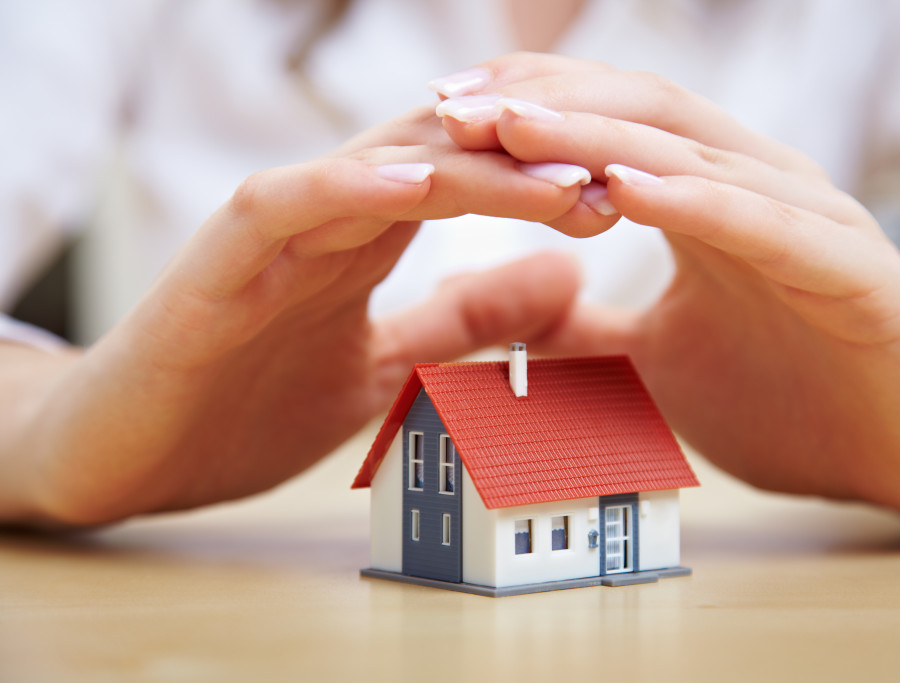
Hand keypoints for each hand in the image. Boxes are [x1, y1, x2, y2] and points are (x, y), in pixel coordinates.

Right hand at [0, 104, 613, 526]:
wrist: (124, 453)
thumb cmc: (245, 405)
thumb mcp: (387, 365)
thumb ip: (465, 320)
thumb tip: (567, 278)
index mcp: (366, 238)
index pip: (470, 187)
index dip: (547, 186)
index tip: (626, 200)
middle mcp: (325, 218)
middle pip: (441, 162)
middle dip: (529, 165)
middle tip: (618, 173)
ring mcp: (270, 234)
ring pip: (377, 169)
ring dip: (468, 167)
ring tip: (552, 170)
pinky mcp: (215, 264)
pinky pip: (285, 204)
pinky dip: (348, 188)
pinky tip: (416, 185)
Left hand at [435, 53, 899, 517]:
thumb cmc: (786, 397)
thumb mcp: (651, 362)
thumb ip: (582, 332)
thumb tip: (503, 316)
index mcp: (712, 201)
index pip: (613, 127)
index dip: (532, 110)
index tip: (442, 114)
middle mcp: (758, 189)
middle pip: (642, 116)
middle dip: (545, 107)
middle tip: (452, 106)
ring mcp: (809, 222)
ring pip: (695, 157)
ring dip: (598, 140)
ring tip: (513, 127)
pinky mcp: (854, 271)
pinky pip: (764, 224)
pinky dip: (695, 202)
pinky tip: (627, 188)